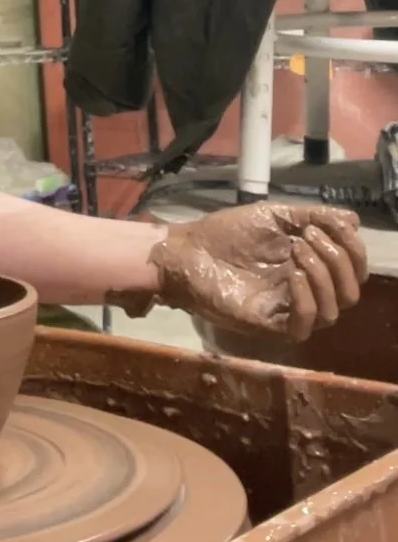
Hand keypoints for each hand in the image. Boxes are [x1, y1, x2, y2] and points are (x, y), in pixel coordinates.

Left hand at [151, 204, 367, 340]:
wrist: (187, 249)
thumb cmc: (225, 233)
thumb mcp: (273, 215)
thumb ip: (312, 216)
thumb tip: (352, 220)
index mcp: (308, 265)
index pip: (352, 271)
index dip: (355, 251)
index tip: (338, 227)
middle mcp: (303, 291)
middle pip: (349, 293)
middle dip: (340, 261)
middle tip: (309, 237)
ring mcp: (285, 309)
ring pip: (331, 311)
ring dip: (324, 276)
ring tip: (297, 250)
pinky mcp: (267, 323)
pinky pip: (302, 325)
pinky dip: (307, 300)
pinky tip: (294, 274)